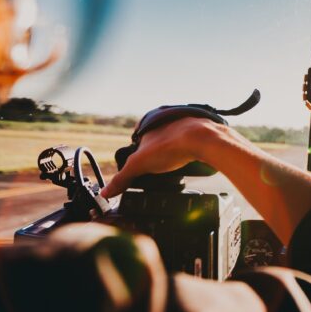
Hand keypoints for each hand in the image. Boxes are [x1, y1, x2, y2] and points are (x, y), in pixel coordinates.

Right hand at [101, 118, 220, 197]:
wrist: (204, 139)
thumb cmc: (172, 145)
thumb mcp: (139, 165)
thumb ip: (122, 178)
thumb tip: (106, 192)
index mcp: (149, 123)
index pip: (138, 140)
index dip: (139, 156)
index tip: (141, 169)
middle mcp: (167, 119)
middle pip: (157, 141)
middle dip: (157, 156)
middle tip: (158, 171)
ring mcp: (185, 124)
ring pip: (176, 141)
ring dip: (174, 154)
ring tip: (174, 167)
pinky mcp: (201, 131)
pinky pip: (192, 143)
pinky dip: (189, 153)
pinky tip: (189, 162)